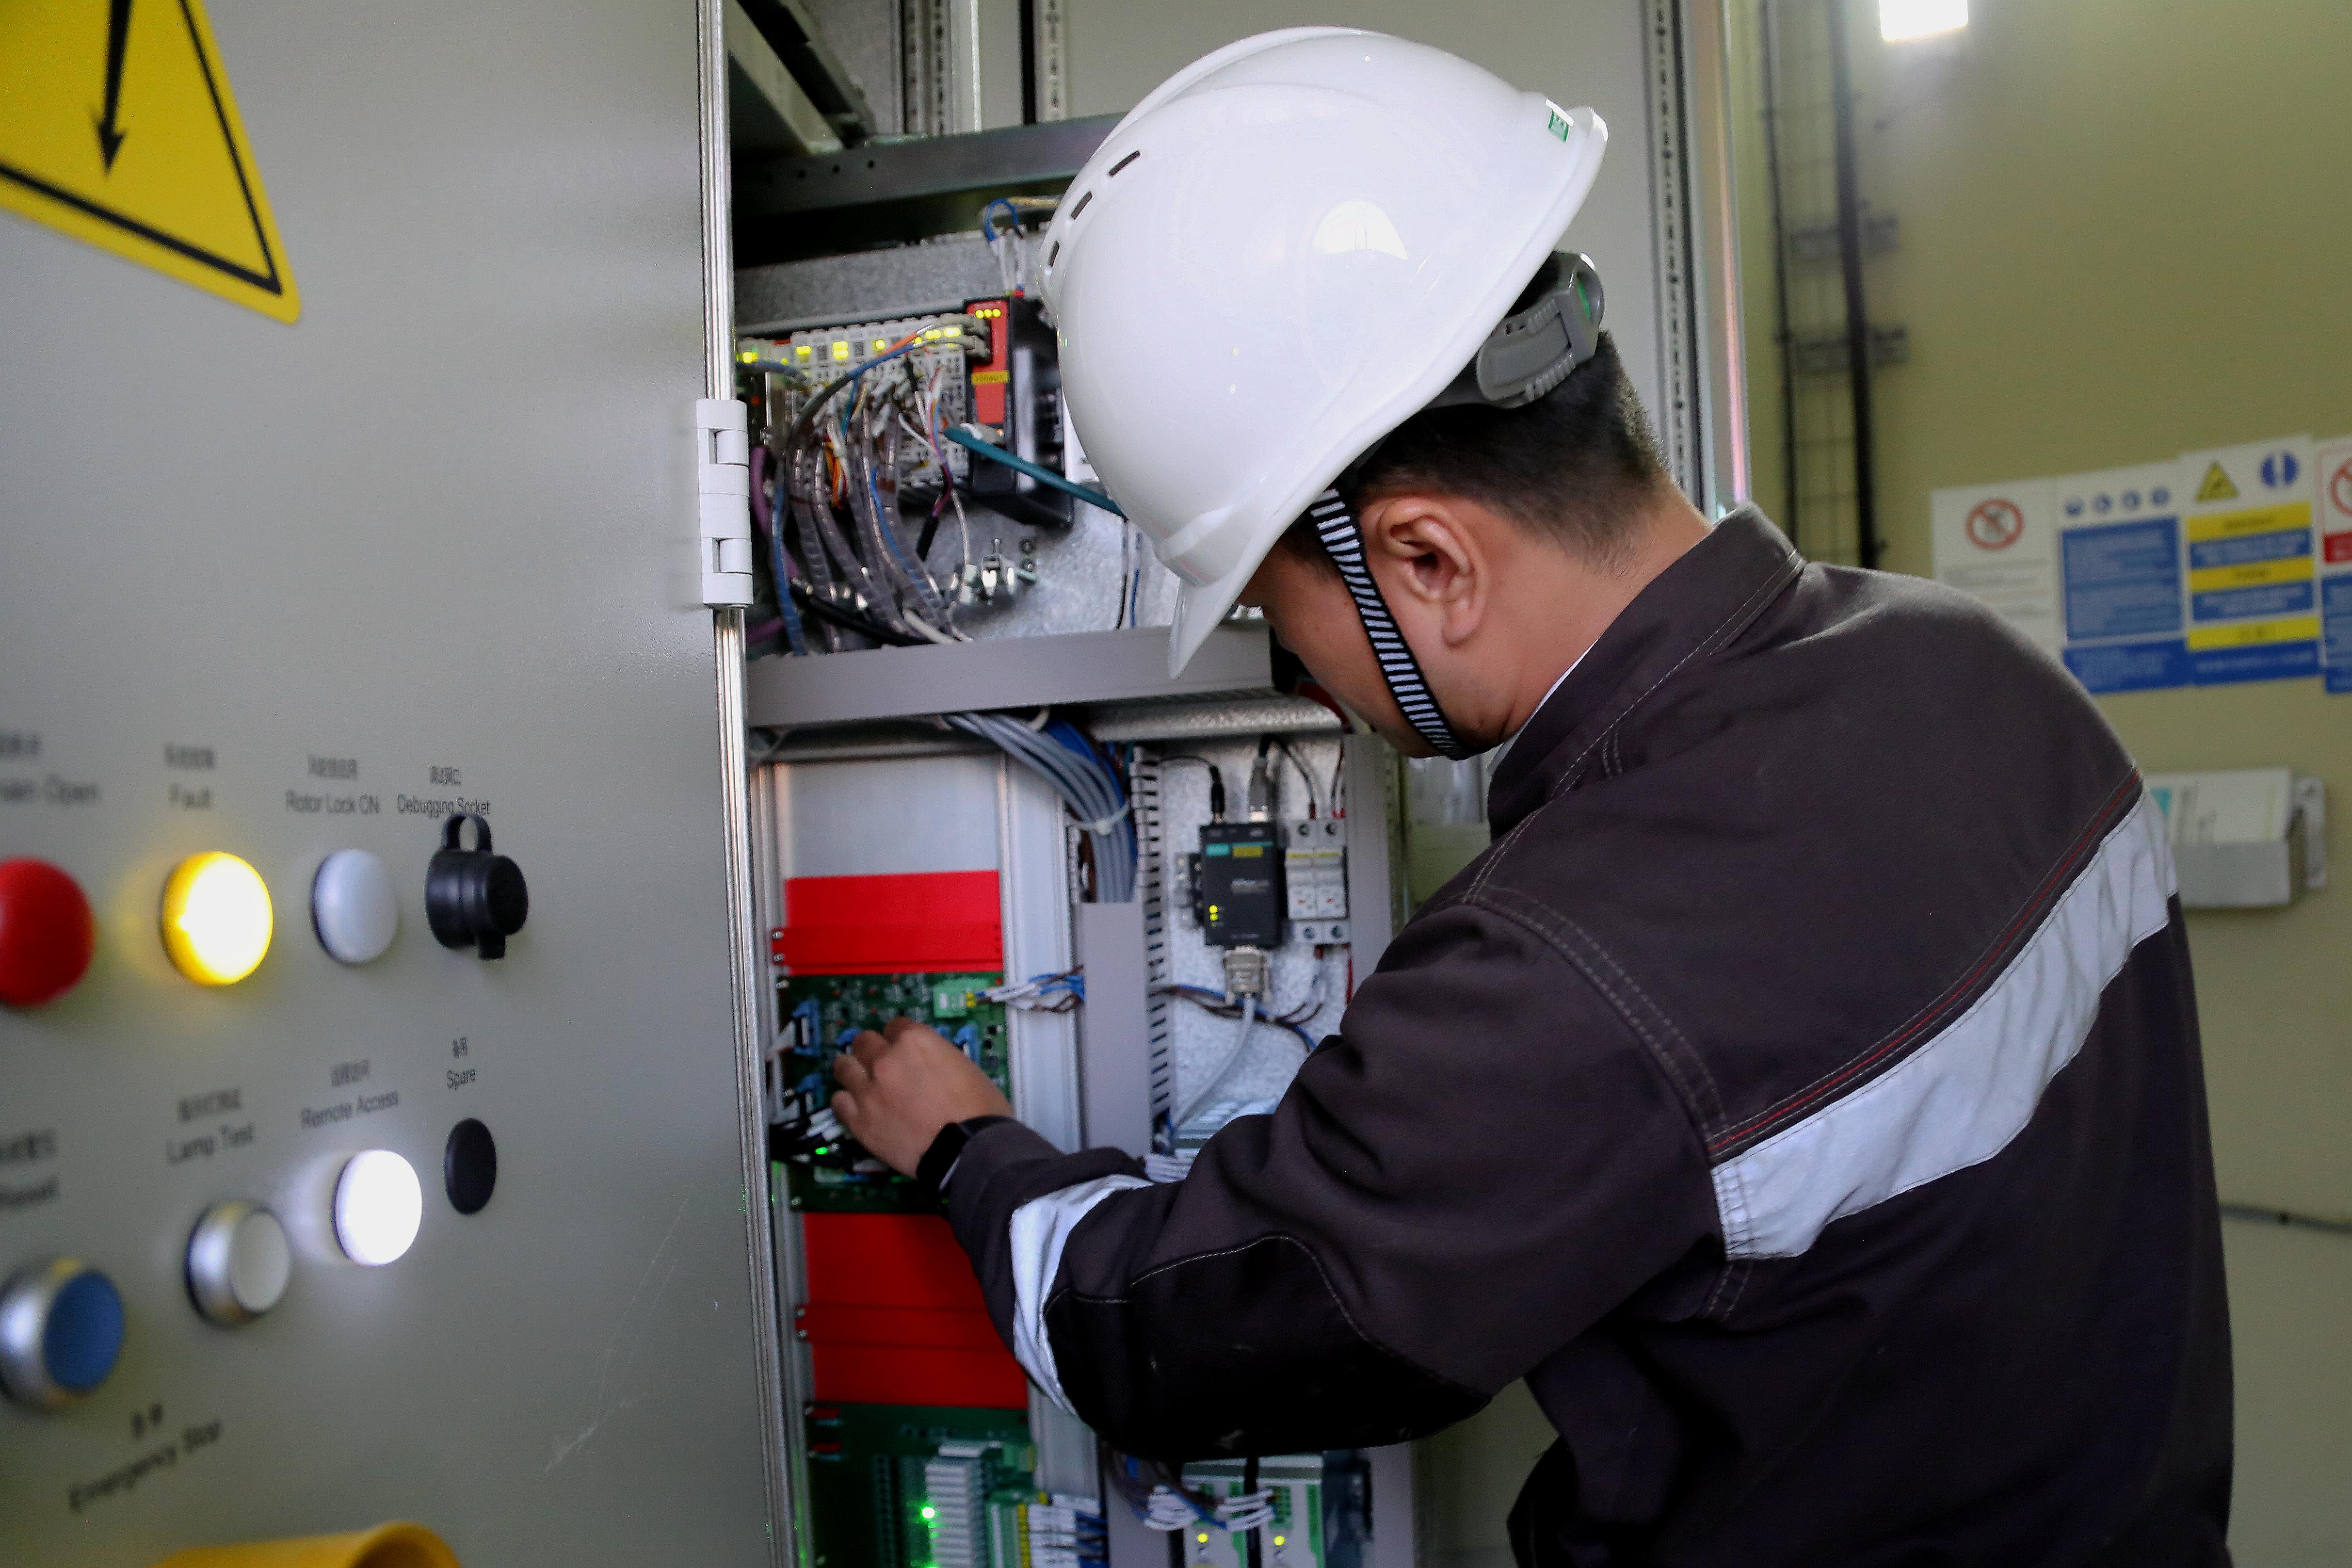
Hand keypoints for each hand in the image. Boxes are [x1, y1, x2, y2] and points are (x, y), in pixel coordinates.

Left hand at [832, 1016, 1014, 1175]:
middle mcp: (886, 1059)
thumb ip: (936, 1058)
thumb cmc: (978, 1109)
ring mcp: (868, 1089)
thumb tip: (926, 1065)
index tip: (903, 1049)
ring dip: (853, 1071)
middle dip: (872, 1049)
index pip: (895, 1025)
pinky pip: (838, 1101)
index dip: (899, 1037)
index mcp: (916, 1041)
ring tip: (861, 1082)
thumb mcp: (963, 1067)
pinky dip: (847, 1102)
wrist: (968, 1150)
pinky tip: (857, 1107)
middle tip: (881, 1064)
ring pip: (843, 1067)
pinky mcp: (858, 1120)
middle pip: (864, 1041)